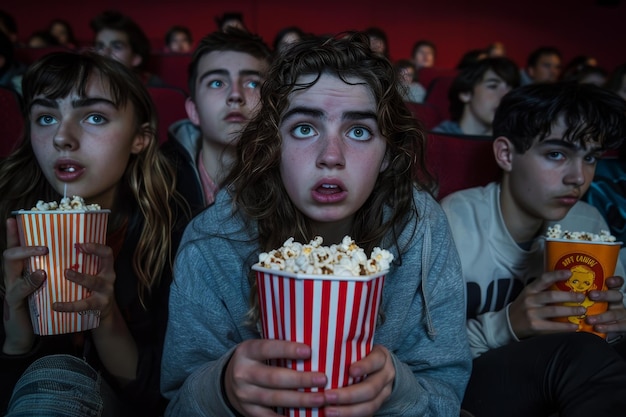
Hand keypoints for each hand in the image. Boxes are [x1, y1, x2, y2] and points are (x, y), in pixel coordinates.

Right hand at [2, 218, 47, 353]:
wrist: (25, 334)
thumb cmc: (36, 305)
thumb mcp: (41, 285)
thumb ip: (47, 270)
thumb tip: (66, 253)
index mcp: (19, 271)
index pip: (14, 249)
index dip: (12, 234)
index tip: (14, 218)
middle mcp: (12, 277)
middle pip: (9, 254)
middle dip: (23, 244)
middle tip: (43, 243)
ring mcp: (10, 289)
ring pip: (10, 268)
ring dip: (26, 257)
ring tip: (42, 252)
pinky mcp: (14, 304)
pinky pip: (19, 290)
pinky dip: (30, 282)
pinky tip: (41, 276)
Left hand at [52, 242, 116, 320]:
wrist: (105, 309)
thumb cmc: (93, 287)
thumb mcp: (93, 274)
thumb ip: (83, 265)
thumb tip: (59, 251)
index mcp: (106, 268)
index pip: (107, 253)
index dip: (97, 247)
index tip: (80, 245)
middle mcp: (109, 278)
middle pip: (104, 266)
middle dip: (89, 257)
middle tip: (70, 259)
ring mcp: (106, 292)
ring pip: (94, 283)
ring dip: (80, 277)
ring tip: (66, 274)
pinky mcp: (100, 305)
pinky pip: (83, 305)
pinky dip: (68, 306)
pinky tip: (56, 305)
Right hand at [224, 339, 326, 415]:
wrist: (228, 382)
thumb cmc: (255, 360)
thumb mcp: (258, 348)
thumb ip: (278, 347)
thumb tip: (311, 346)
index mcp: (247, 351)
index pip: (268, 348)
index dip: (287, 350)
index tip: (308, 351)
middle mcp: (243, 373)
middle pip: (274, 378)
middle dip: (300, 379)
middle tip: (322, 379)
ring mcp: (244, 394)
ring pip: (275, 399)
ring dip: (300, 400)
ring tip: (320, 398)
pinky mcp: (248, 411)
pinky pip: (269, 416)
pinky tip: (305, 415)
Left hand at [323, 344, 394, 416]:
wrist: (380, 368)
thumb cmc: (362, 354)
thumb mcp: (360, 346)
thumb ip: (347, 348)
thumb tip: (319, 346)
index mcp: (382, 358)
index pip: (376, 361)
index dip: (365, 366)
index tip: (350, 371)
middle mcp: (386, 377)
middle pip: (371, 389)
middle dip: (348, 395)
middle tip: (327, 396)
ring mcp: (384, 394)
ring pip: (370, 407)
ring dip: (347, 411)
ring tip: (327, 411)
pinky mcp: (378, 406)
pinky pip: (366, 415)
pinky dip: (349, 416)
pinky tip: (334, 415)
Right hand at [508, 269, 584, 338]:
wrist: (508, 323)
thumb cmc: (523, 307)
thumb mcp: (529, 295)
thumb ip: (543, 290)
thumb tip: (568, 285)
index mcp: (529, 290)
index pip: (543, 279)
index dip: (557, 275)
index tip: (570, 273)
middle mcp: (529, 300)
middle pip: (552, 296)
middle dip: (570, 296)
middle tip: (582, 297)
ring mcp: (531, 313)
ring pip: (554, 310)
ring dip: (571, 310)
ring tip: (582, 310)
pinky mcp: (534, 326)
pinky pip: (553, 326)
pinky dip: (566, 327)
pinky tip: (575, 326)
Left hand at [586, 275, 625, 334]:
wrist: (605, 328)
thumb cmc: (593, 309)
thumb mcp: (589, 299)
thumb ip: (582, 293)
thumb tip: (563, 285)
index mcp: (610, 293)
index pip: (617, 283)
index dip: (615, 281)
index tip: (608, 281)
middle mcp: (617, 302)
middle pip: (616, 296)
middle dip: (604, 295)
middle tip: (591, 295)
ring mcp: (621, 314)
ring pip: (615, 313)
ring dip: (602, 316)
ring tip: (589, 319)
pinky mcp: (623, 325)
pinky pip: (618, 326)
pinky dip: (608, 327)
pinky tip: (598, 327)